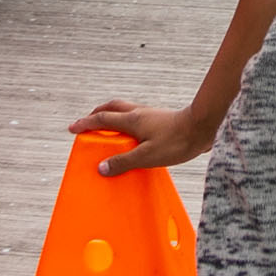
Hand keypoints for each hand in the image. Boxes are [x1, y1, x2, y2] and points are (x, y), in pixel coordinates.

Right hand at [72, 101, 214, 174]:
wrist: (203, 128)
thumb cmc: (177, 141)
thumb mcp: (147, 156)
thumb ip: (124, 161)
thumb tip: (101, 168)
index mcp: (132, 120)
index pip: (102, 119)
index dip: (85, 124)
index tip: (72, 128)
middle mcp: (139, 113)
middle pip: (112, 108)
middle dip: (96, 114)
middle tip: (87, 122)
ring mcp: (150, 115)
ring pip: (125, 110)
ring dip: (112, 116)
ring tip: (107, 128)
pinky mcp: (161, 120)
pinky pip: (136, 118)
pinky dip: (127, 122)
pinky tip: (133, 135)